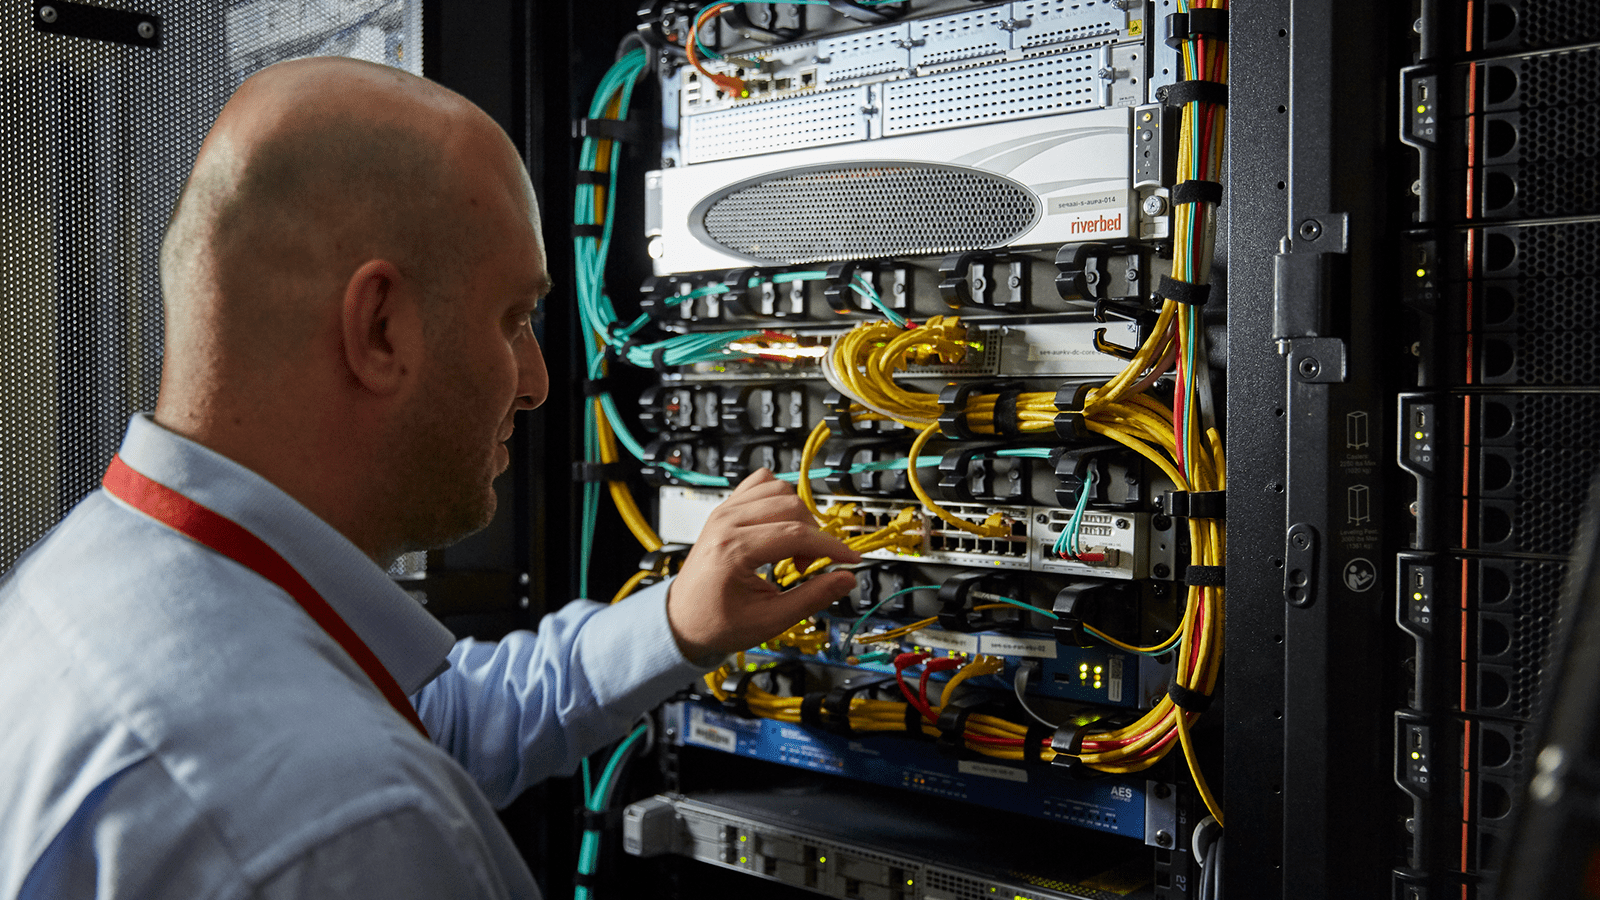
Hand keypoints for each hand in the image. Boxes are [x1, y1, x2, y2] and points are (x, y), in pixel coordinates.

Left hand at [665, 469, 861, 659]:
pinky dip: (779, 499)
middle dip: (812, 536)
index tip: (850, 559)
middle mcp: (726, 522)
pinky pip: (760, 484)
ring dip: (797, 516)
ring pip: (779, 489)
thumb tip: (846, 580)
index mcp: (733, 549)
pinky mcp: (725, 509)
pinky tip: (780, 526)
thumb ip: (812, 598)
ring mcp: (724, 511)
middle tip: (807, 567)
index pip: (796, 533)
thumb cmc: (716, 623)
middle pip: (791, 506)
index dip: (831, 547)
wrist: (681, 621)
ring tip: (792, 549)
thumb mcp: (769, 621)